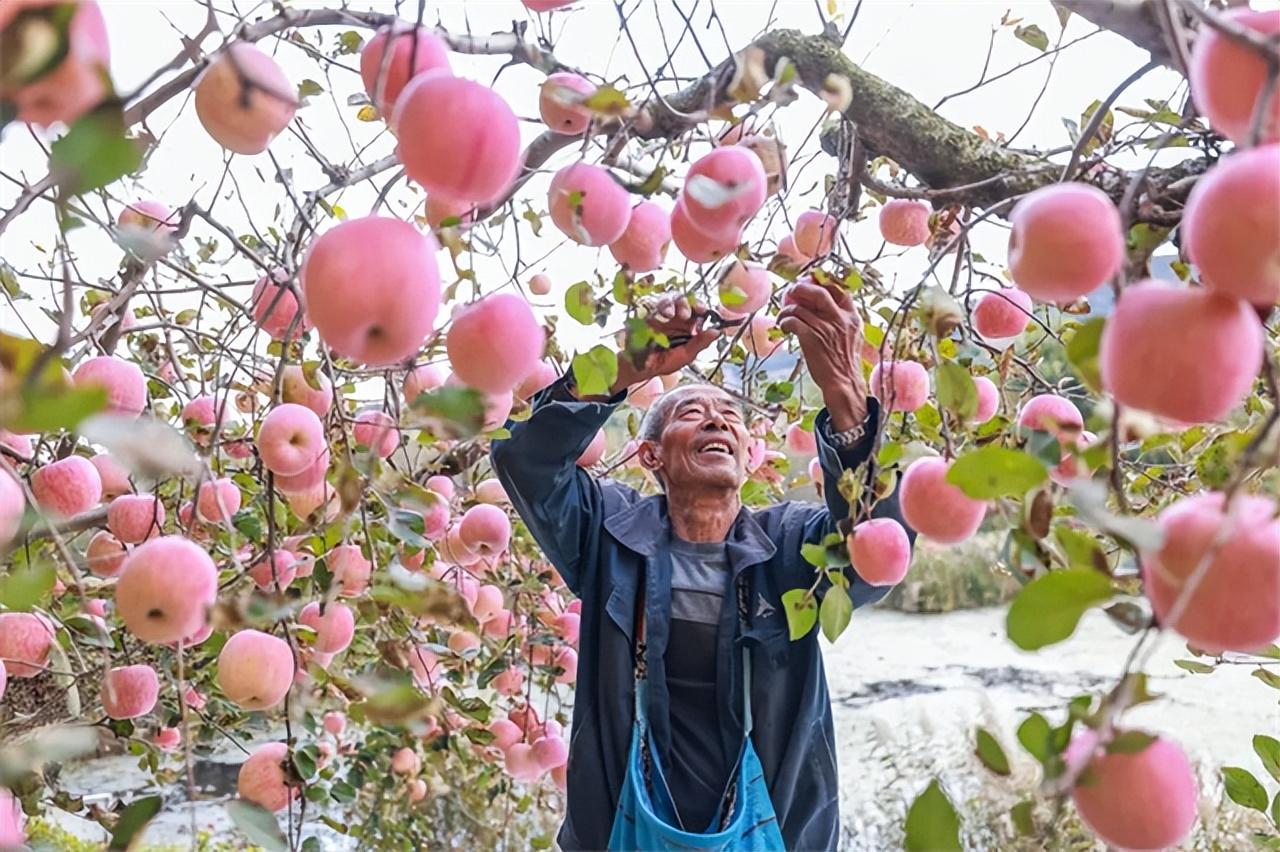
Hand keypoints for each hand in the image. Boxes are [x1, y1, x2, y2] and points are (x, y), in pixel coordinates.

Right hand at [609, 294, 719, 393]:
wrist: (636, 365)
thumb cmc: (660, 363)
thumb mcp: (684, 357)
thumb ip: (699, 344)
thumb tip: (716, 332)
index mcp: (689, 330)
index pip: (700, 313)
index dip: (703, 309)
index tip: (705, 310)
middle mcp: (678, 320)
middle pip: (688, 302)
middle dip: (691, 303)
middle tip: (692, 311)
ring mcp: (663, 315)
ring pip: (674, 298)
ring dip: (678, 303)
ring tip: (675, 314)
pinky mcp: (650, 312)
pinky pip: (658, 301)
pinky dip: (663, 304)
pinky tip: (664, 315)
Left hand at [778, 279, 868, 430]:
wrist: (843, 382)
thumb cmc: (845, 362)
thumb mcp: (852, 337)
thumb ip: (842, 321)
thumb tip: (822, 308)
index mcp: (852, 317)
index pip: (839, 290)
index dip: (822, 284)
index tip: (810, 283)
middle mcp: (839, 319)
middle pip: (818, 292)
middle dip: (801, 288)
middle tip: (791, 291)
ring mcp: (825, 328)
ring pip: (799, 308)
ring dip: (786, 310)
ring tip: (782, 317)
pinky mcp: (811, 338)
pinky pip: (792, 320)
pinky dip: (784, 322)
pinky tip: (784, 327)